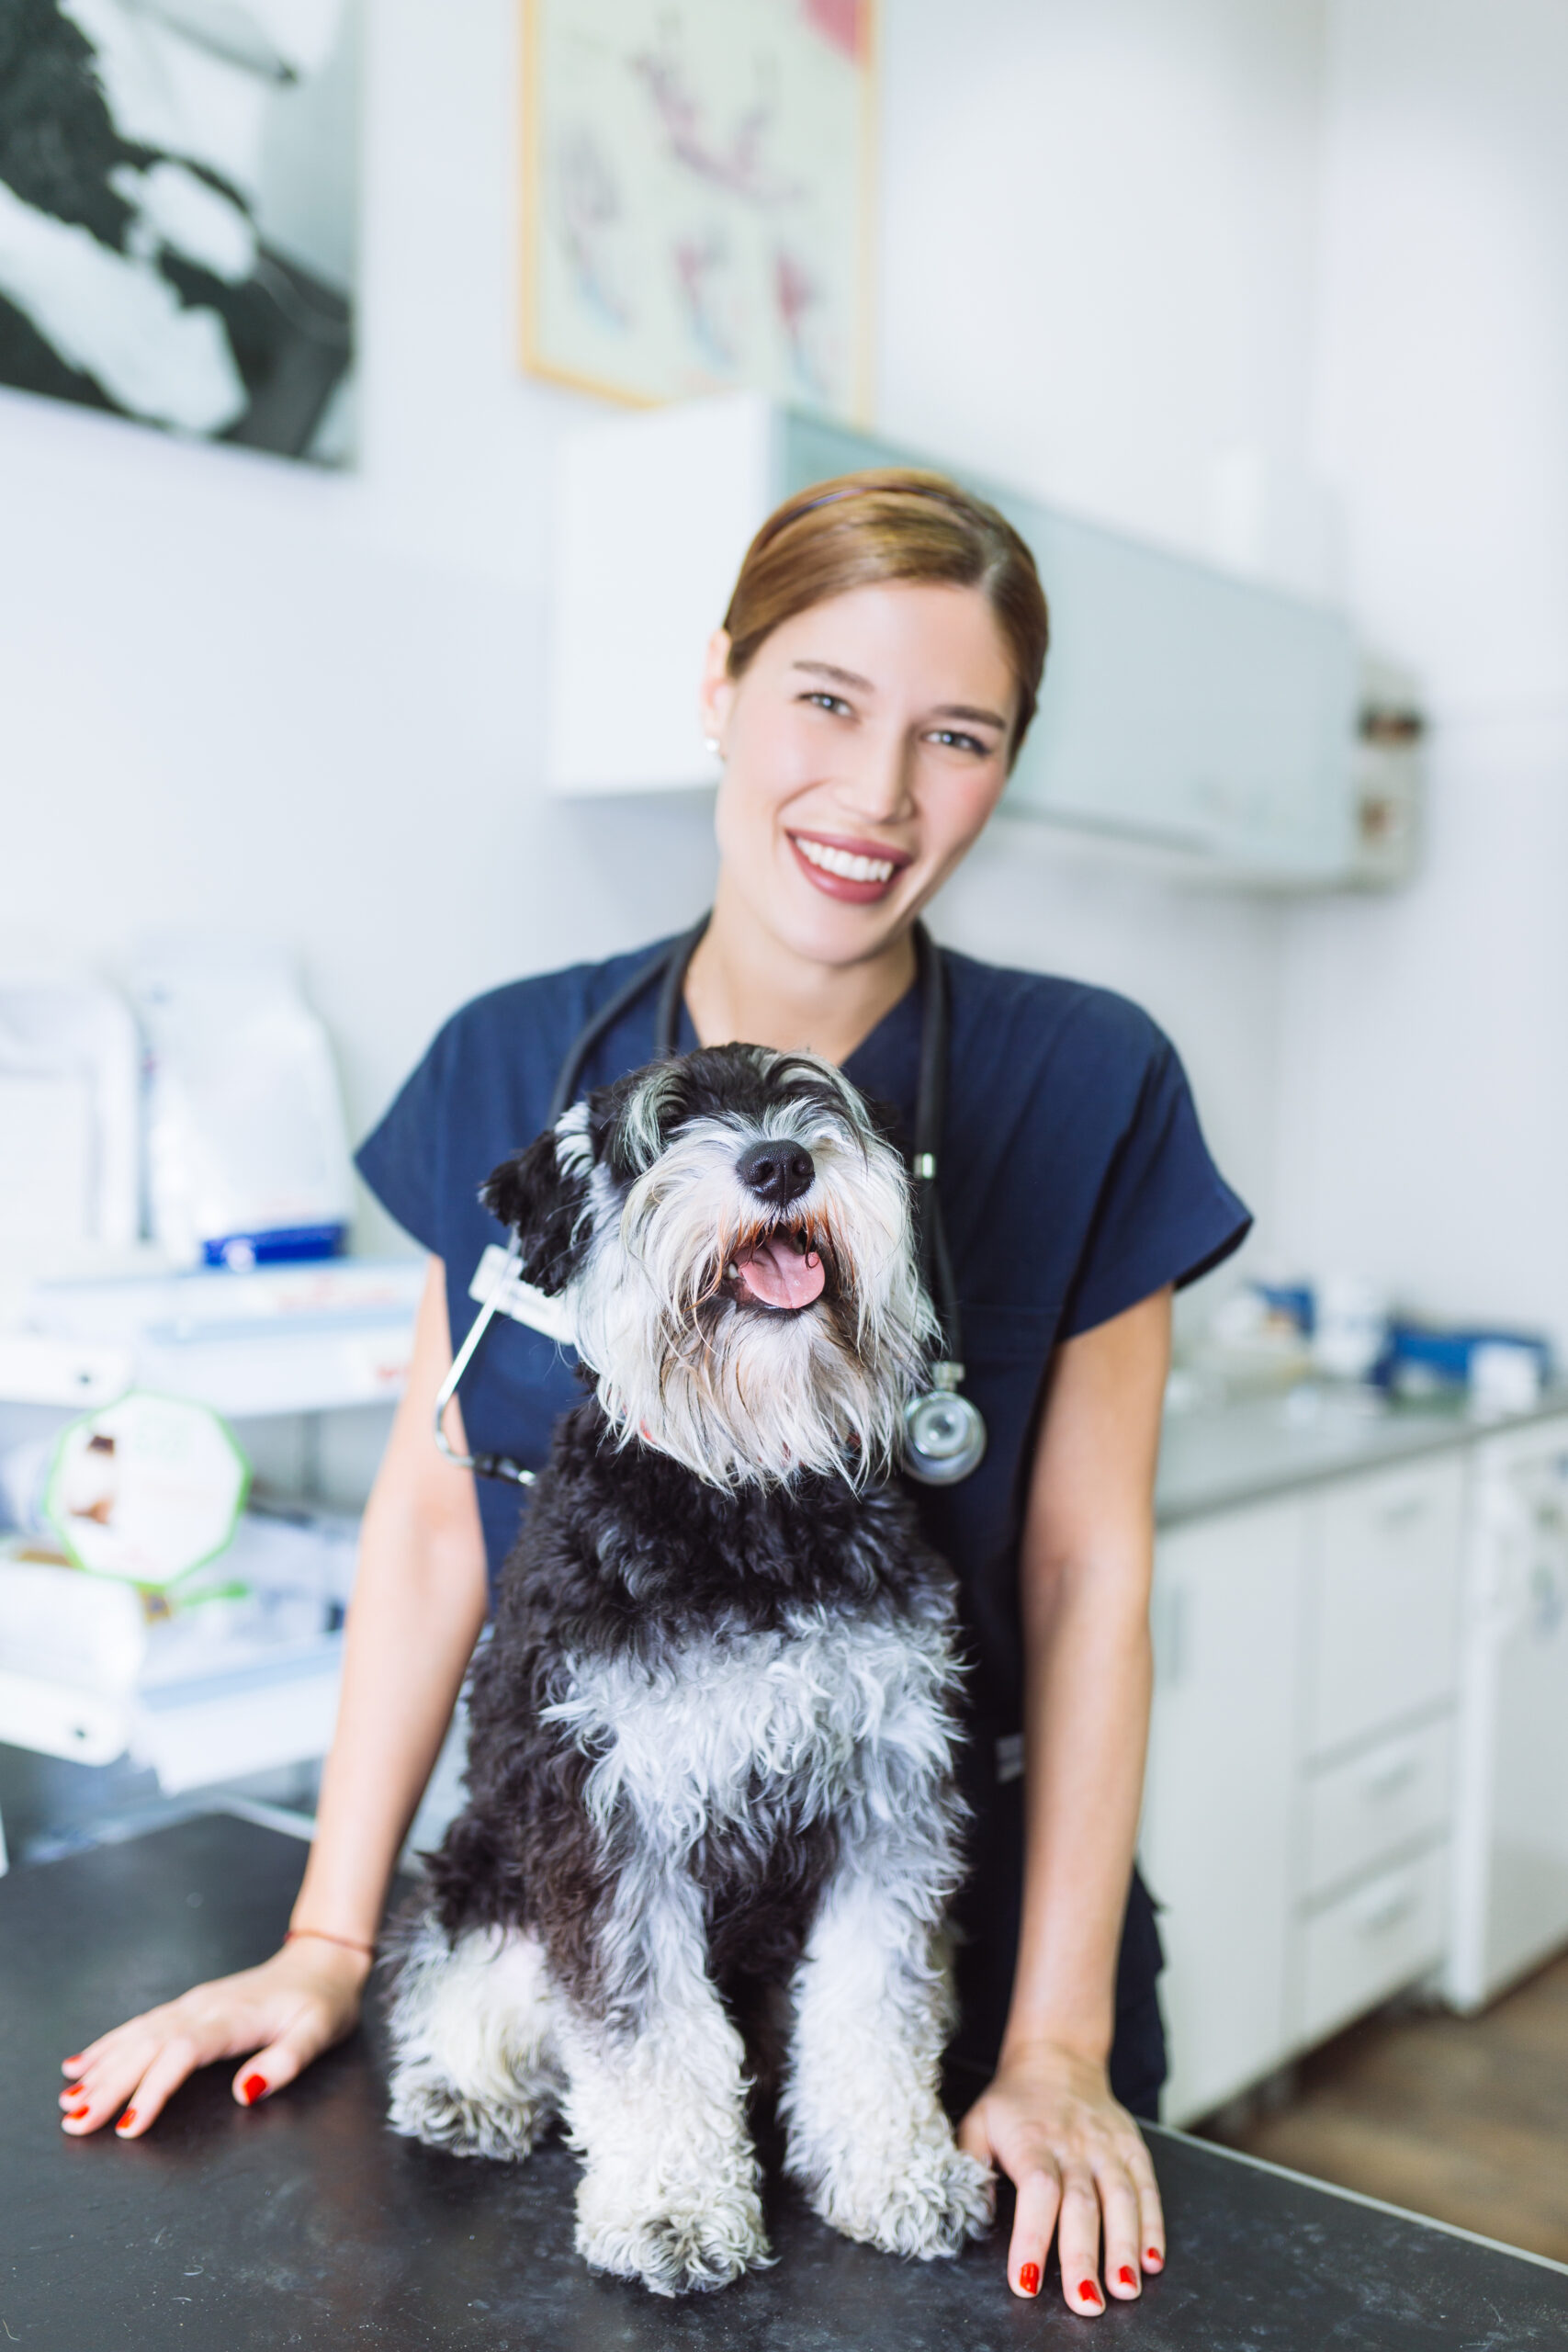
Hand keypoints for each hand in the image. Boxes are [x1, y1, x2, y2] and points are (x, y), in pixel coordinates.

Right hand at [57, 1937, 370, 2139]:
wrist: (323, 1960)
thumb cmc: (323, 2003)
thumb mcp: (318, 2035)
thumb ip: (284, 2064)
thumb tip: (243, 2092)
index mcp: (233, 2019)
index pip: (181, 2054)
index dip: (152, 2090)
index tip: (128, 2127)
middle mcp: (204, 2008)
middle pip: (147, 2047)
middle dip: (108, 2086)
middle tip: (75, 2122)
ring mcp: (193, 2004)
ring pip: (137, 2036)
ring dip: (101, 2068)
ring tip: (68, 2099)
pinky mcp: (189, 2005)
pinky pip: (141, 2024)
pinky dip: (108, 2044)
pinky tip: (81, 2063)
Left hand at [957, 2038, 1164, 2314]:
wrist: (1058, 2055)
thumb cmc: (1014, 2101)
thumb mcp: (978, 2122)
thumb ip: (972, 2166)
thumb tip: (977, 2214)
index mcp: (1032, 2141)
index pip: (1036, 2191)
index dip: (1032, 2237)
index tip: (1026, 2282)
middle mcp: (1073, 2145)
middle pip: (1081, 2205)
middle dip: (1084, 2259)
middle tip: (1086, 2305)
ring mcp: (1107, 2146)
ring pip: (1121, 2199)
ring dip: (1125, 2248)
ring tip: (1125, 2290)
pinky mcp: (1133, 2147)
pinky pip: (1148, 2188)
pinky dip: (1153, 2226)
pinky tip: (1152, 2260)